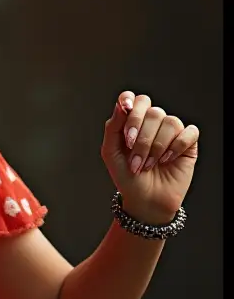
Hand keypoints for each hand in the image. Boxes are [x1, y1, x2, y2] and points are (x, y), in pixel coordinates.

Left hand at [102, 91, 198, 223]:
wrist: (145, 199)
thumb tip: (121, 105)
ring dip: (155, 146)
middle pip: (152, 110)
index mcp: (133, 122)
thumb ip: (113, 127)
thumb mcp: (111, 152)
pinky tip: (167, 159)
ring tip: (148, 163)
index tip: (125, 109)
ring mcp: (172, 132)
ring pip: (170, 122)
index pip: (134, 99)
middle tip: (133, 152)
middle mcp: (153, 123)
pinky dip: (176, 147)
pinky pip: (188, 132)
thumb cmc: (127, 177)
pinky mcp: (188, 143)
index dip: (130, 100)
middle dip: (141, 134)